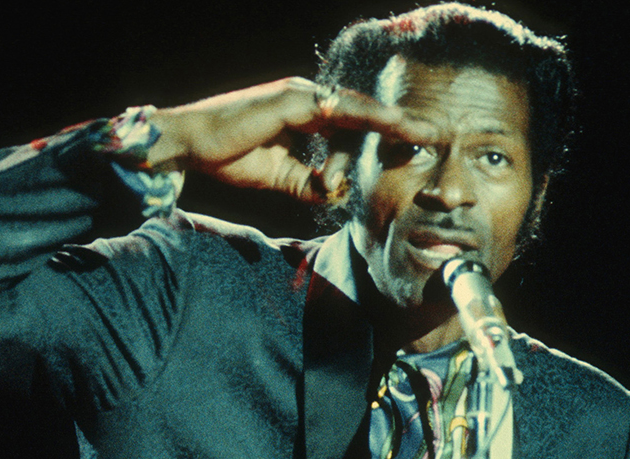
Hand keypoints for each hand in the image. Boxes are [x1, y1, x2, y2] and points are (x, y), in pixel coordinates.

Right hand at [147, 78, 441, 203]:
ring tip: (426, 131)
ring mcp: (299, 95)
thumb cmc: (229, 156)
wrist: (190, 145)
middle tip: (438, 133)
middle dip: (401, 123)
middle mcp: (306, 99)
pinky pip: (337, 109)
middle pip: (363, 111)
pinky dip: (367, 116)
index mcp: (304, 114)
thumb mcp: (280, 176)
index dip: (386, 132)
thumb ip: (309, 181)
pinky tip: (393, 124)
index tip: (419, 143)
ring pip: (357, 108)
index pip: (354, 123)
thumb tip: (335, 192)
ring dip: (393, 119)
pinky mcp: (290, 100)